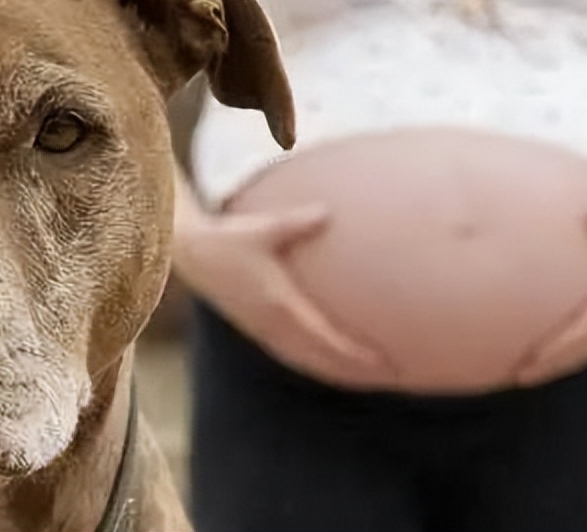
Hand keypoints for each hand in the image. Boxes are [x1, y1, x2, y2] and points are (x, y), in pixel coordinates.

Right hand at [174, 204, 398, 387]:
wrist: (194, 257)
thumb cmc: (229, 240)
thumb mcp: (262, 229)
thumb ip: (295, 222)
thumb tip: (326, 212)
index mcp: (279, 304)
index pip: (326, 338)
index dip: (355, 353)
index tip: (384, 361)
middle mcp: (274, 324)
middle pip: (322, 358)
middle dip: (356, 369)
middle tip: (392, 374)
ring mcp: (265, 330)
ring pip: (308, 360)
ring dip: (338, 370)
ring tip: (369, 375)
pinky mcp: (259, 328)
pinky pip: (294, 354)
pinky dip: (317, 363)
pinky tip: (332, 363)